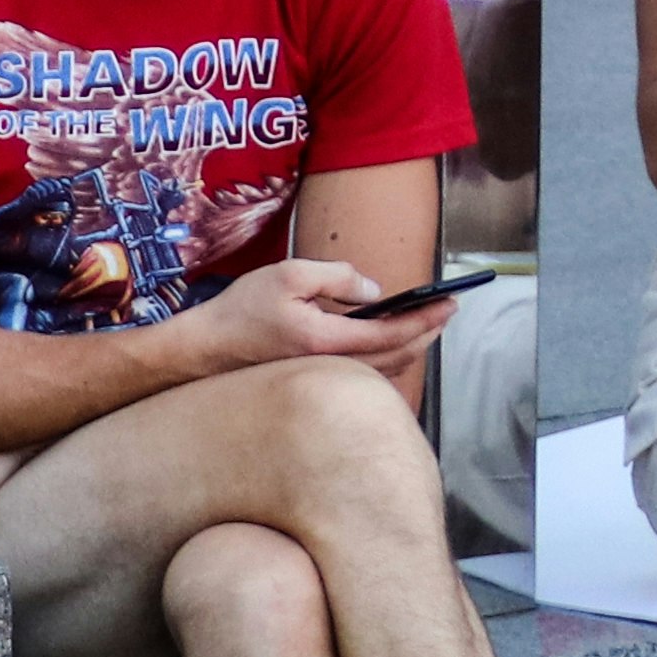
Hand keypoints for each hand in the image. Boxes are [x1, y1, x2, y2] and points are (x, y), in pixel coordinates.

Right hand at [190, 256, 465, 375]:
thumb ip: (336, 277)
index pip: (392, 335)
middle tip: (447, 311)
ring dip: (411, 348)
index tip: (449, 303)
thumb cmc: (242, 309)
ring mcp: (323, 380)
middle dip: (427, 334)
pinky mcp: (316, 382)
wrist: (206, 349)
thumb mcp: (289, 275)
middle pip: (396, 358)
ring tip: (427, 325)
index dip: (425, 320)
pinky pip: (366, 375)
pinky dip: (389, 360)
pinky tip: (392, 345)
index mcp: (326, 340)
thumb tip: (375, 290)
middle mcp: (330, 367)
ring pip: (383, 371)